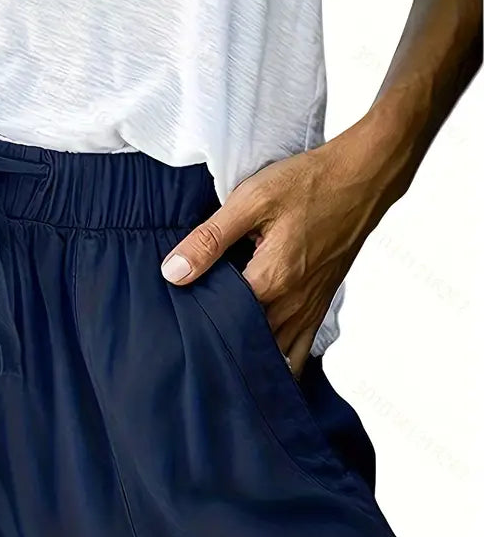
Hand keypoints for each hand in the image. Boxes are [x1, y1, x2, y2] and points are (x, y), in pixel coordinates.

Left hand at [160, 124, 390, 376]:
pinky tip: (261, 355)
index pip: (223, 322)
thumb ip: (209, 239)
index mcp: (271, 280)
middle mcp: (293, 304)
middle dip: (221, 348)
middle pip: (248, 345)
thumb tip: (173, 273)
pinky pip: (299, 349)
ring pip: (276, 356)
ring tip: (221, 358)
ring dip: (250, 358)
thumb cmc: (308, 184)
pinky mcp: (320, 304)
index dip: (198, 323)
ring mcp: (310, 309)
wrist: (363, 178)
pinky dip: (279, 358)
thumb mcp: (251, 201)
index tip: (178, 321)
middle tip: (193, 347)